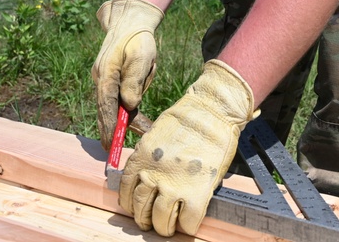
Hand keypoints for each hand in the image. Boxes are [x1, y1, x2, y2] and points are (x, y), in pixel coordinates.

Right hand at [92, 0, 162, 149]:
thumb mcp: (141, 57)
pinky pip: (118, 100)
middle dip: (110, 130)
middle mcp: (102, 80)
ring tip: (138, 137)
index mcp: (106, 75)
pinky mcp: (113, 80)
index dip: (108, 126)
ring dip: (122, 121)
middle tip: (113, 151)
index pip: (106, 106)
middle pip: (105, 110)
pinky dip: (127, 112)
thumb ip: (134, 80)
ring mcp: (106, 80)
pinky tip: (139, 122)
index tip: (110, 144)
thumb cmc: (138, 39)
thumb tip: (129, 105)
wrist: (131, 21)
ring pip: (113, 106)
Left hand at [120, 59, 255, 235]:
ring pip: (161, 220)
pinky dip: (187, 227)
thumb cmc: (187, 119)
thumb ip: (147, 158)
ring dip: (165, 227)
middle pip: (141, 211)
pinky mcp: (197, 192)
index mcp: (140, 160)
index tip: (138, 208)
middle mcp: (152, 175)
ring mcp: (174, 185)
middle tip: (153, 222)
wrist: (212, 111)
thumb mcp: (155, 135)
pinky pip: (187, 221)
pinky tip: (188, 223)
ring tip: (169, 226)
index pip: (126, 193)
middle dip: (146, 220)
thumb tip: (145, 177)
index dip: (132, 205)